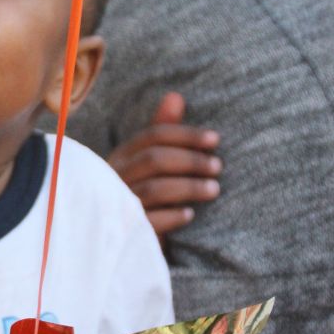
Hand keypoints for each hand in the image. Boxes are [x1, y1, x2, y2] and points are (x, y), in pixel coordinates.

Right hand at [108, 92, 221, 235]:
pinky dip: (173, 216)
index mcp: (121, 156)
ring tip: (214, 189)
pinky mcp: (125, 228)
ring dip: (188, 187)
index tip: (215, 139)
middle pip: (154, 160)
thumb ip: (162, 131)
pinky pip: (151, 220)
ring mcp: (118, 203)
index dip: (186, 135)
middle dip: (190, 160)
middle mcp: (115, 177)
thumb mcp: (149, 162)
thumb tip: (175, 96)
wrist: (119, 238)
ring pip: (154, 189)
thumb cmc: (139, 192)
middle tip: (218, 166)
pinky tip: (191, 215)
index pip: (153, 136)